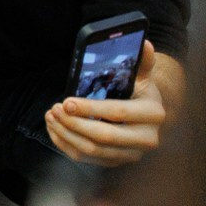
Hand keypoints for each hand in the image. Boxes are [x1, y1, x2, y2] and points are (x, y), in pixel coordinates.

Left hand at [45, 45, 180, 166]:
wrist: (147, 116)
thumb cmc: (139, 90)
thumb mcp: (143, 74)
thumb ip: (143, 60)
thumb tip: (146, 43)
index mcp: (154, 114)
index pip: (118, 112)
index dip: (90, 108)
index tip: (67, 101)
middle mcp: (147, 139)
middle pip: (104, 137)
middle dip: (75, 124)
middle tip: (55, 109)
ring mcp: (132, 154)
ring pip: (93, 151)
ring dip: (67, 134)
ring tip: (51, 116)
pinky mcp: (117, 162)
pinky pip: (87, 159)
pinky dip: (67, 145)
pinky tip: (55, 129)